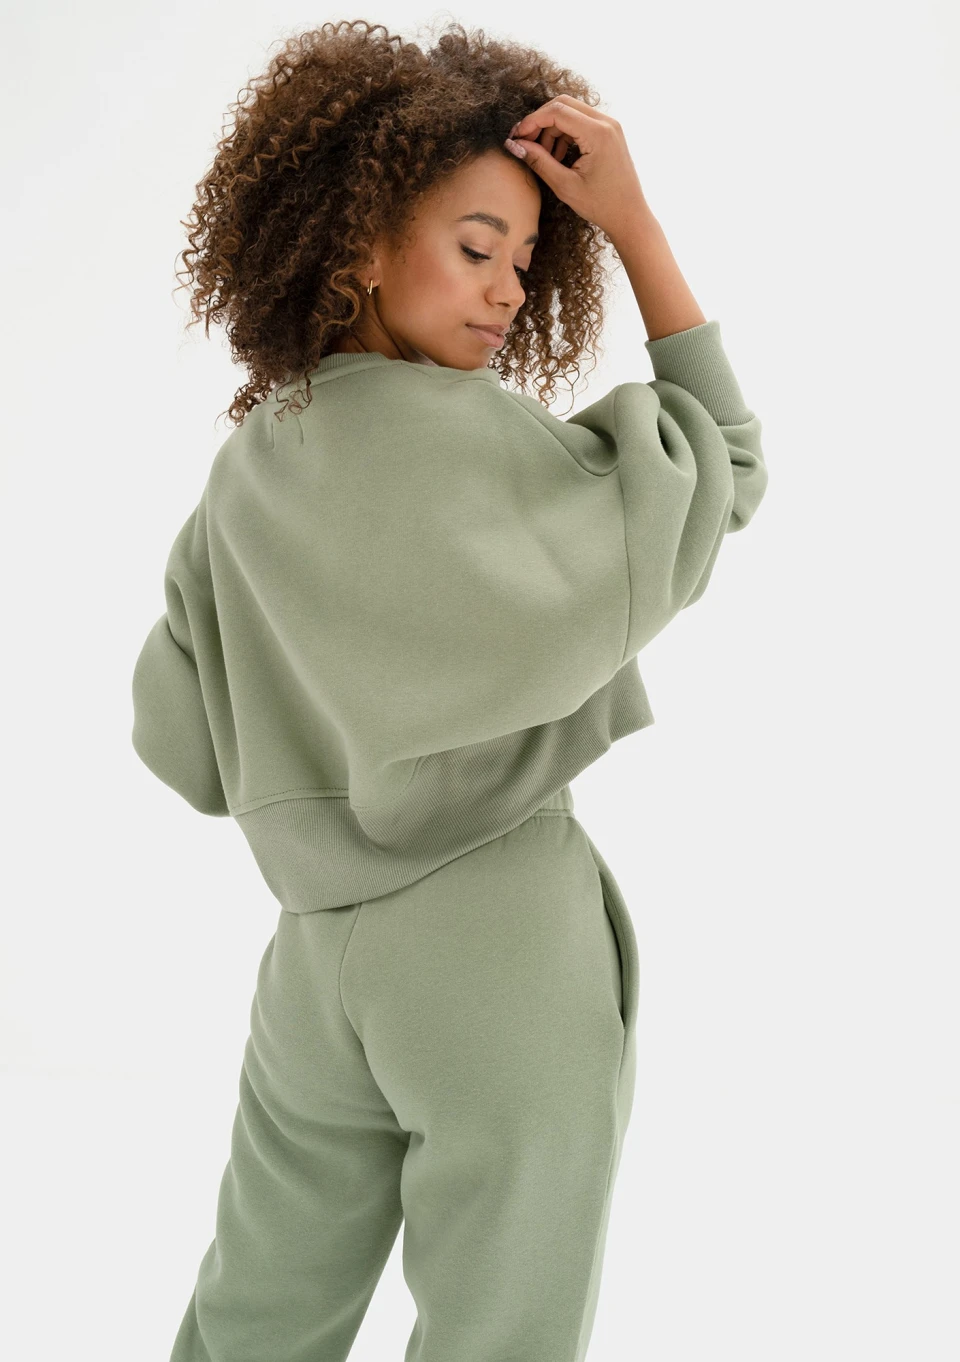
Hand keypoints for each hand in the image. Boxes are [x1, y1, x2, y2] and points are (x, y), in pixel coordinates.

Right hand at [504, 95, 647, 236]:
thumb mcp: (564, 185)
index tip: (516, 137)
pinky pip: (581, 122)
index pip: (557, 111)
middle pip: (563, 104)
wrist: (629, 216)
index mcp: (598, 134)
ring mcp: (610, 126)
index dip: (532, 121)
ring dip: (552, 129)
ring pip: (571, 112)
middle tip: (526, 143)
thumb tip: (515, 145)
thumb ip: (539, 161)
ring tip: (544, 157)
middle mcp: (606, 123)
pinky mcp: (609, 132)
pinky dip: (565, 134)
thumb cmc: (601, 205)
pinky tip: (559, 157)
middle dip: (541, 121)